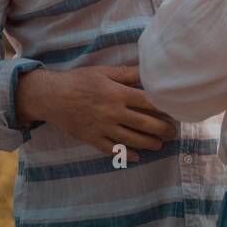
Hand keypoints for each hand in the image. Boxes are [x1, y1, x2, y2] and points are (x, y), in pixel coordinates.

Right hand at [16, 65, 178, 163]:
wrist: (51, 96)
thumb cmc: (78, 80)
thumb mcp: (102, 72)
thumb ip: (126, 73)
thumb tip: (147, 69)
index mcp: (117, 93)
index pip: (148, 102)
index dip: (164, 107)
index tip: (175, 111)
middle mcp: (113, 112)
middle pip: (144, 123)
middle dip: (162, 129)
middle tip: (172, 132)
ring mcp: (102, 127)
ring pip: (131, 139)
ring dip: (148, 143)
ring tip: (159, 145)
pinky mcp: (92, 138)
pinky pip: (112, 149)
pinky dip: (125, 154)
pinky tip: (136, 157)